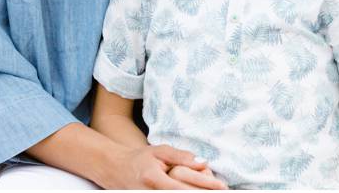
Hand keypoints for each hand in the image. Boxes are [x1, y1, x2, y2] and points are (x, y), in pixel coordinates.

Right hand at [107, 144, 227, 189]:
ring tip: (209, 191)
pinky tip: (193, 191)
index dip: (205, 188)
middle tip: (222, 190)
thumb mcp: (159, 151)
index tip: (222, 186)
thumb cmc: (140, 159)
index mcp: (154, 179)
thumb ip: (181, 157)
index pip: (184, 188)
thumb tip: (203, 162)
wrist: (116, 170)